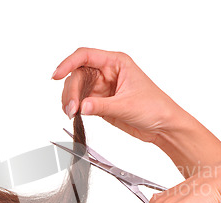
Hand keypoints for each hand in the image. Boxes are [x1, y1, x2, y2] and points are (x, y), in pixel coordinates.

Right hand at [52, 48, 182, 143]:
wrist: (163, 126)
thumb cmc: (155, 108)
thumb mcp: (126, 105)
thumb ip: (101, 106)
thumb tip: (81, 106)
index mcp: (117, 62)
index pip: (85, 56)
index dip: (68, 63)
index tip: (57, 75)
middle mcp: (108, 72)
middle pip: (78, 74)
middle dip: (72, 90)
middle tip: (71, 107)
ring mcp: (103, 87)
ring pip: (77, 88)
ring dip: (71, 100)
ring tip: (72, 113)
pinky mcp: (101, 101)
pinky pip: (82, 101)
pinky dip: (75, 108)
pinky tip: (75, 115)